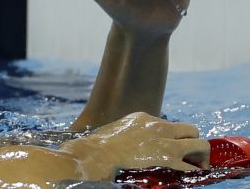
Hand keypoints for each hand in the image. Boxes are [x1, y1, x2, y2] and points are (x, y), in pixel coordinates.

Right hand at [60, 112, 209, 179]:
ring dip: (201, 156)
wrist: (96, 153)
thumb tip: (125, 143)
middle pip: (191, 129)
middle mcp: (159, 126)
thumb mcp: (115, 130)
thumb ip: (127, 133)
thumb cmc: (98, 145)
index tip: (170, 147)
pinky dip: (195, 172)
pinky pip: (192, 166)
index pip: (169, 125)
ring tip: (197, 167)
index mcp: (143, 118)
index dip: (173, 137)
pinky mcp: (168, 159)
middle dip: (193, 143)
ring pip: (201, 144)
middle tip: (190, 157)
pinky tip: (192, 177)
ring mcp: (165, 142)